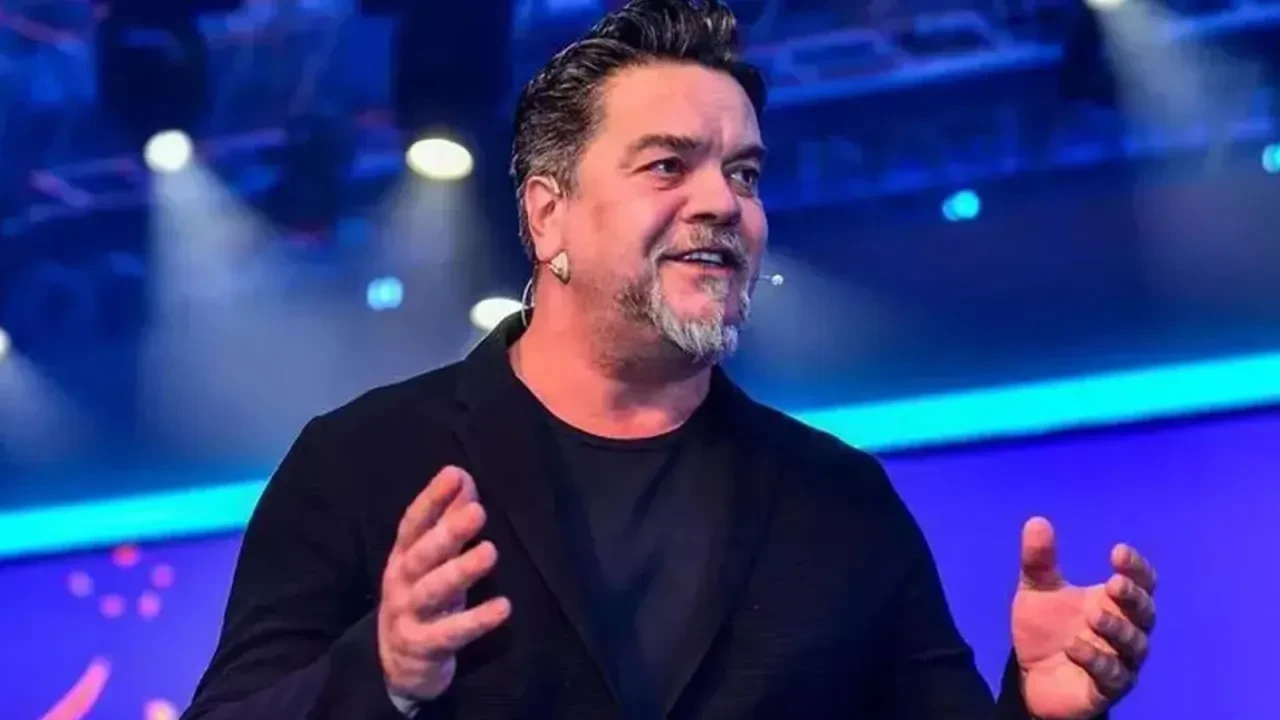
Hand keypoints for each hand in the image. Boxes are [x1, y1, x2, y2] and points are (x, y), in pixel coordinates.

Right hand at [378, 466, 512, 700]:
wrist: (399, 664)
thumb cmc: (423, 598)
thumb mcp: (432, 559)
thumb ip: (447, 518)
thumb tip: (461, 475)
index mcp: (403, 557)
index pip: (413, 523)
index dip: (432, 499)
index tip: (454, 474)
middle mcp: (401, 583)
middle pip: (421, 554)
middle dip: (448, 532)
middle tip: (478, 512)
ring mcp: (408, 616)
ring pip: (432, 591)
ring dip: (461, 571)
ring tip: (490, 552)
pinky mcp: (423, 647)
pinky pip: (450, 633)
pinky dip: (476, 621)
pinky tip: (503, 607)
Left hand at [1012, 517, 1155, 719]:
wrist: (1030, 676)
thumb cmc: (1045, 630)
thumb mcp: (1036, 591)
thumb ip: (1038, 560)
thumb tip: (1036, 520)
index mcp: (1114, 602)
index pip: (1141, 582)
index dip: (1136, 567)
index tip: (1118, 551)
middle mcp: (1126, 631)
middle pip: (1145, 613)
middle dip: (1133, 597)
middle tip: (1114, 583)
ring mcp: (1120, 661)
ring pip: (1134, 645)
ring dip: (1117, 628)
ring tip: (1094, 616)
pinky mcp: (1106, 689)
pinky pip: (1112, 675)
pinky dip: (1097, 660)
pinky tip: (1075, 646)